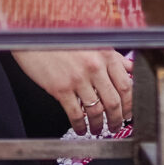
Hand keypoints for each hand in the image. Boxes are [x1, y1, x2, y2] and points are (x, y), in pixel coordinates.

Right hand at [11, 48, 132, 133]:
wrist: (33, 34)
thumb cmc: (62, 37)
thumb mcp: (93, 42)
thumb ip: (113, 57)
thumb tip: (130, 70)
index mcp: (106, 55)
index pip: (126, 86)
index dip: (130, 104)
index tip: (129, 113)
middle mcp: (95, 67)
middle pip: (114, 101)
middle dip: (117, 119)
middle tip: (116, 126)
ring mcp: (78, 79)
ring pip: (96, 110)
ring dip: (99, 125)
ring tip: (98, 129)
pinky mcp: (60, 88)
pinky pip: (75, 114)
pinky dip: (80, 125)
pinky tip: (81, 128)